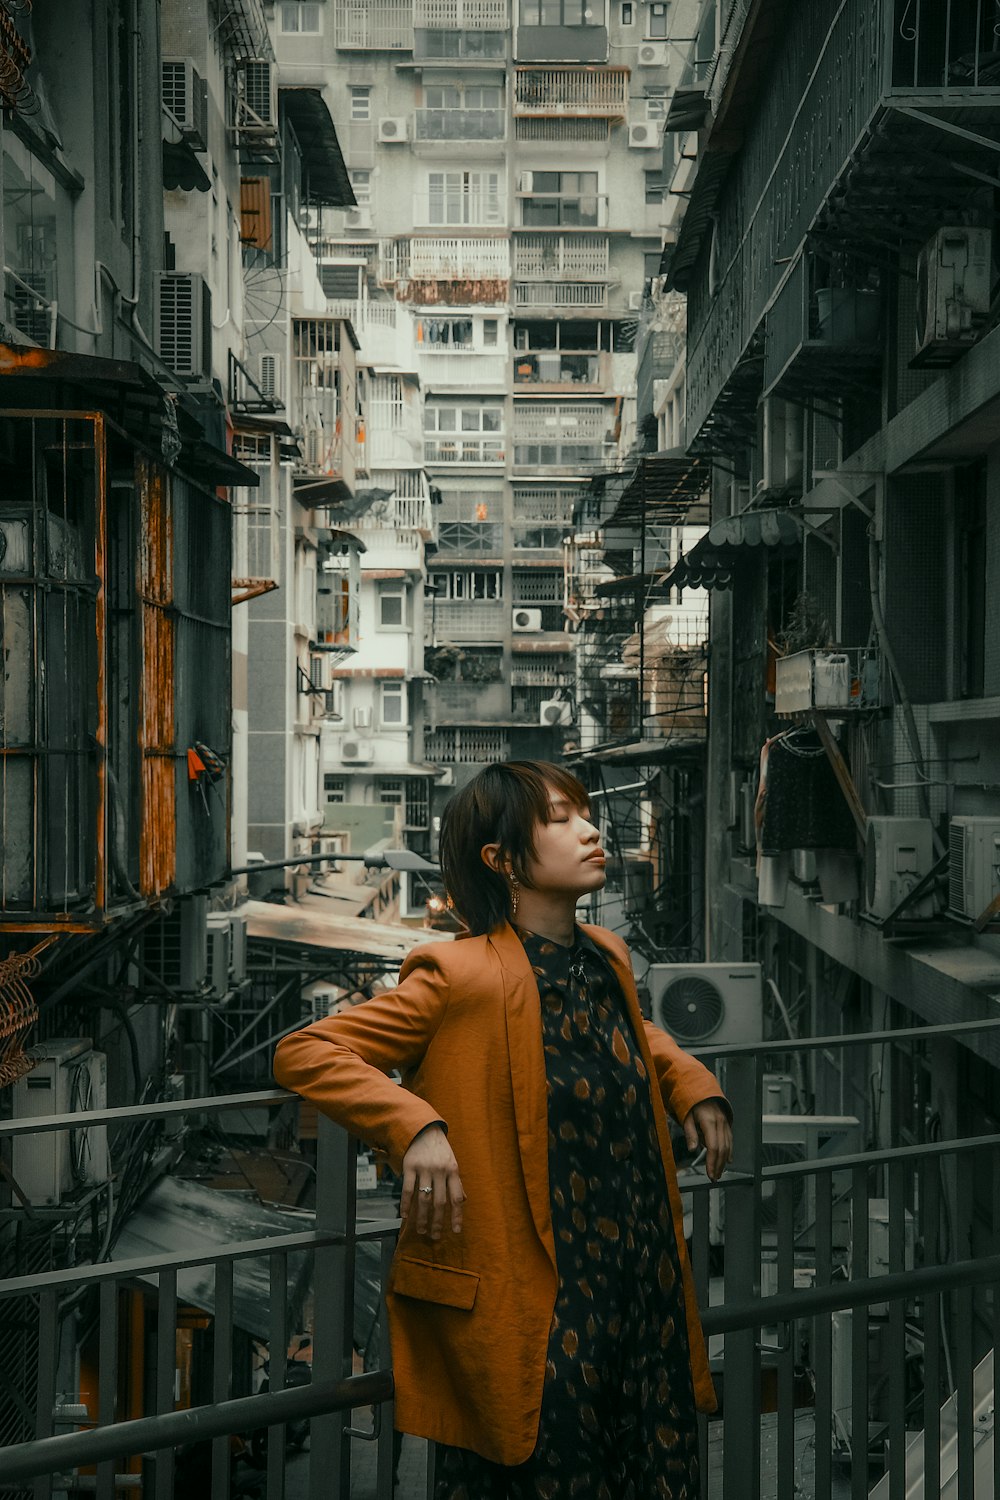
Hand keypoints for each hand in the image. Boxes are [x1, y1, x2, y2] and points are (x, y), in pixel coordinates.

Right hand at [400, 1125, 465, 1239]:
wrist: (424, 1129)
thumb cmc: (440, 1149)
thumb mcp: (452, 1163)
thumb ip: (456, 1182)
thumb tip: (462, 1201)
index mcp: (453, 1171)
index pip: (456, 1197)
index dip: (457, 1216)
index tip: (456, 1231)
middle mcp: (440, 1170)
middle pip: (439, 1202)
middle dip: (437, 1222)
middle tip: (435, 1236)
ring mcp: (425, 1168)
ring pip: (423, 1198)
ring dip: (422, 1217)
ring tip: (421, 1230)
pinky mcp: (410, 1166)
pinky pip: (408, 1189)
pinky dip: (406, 1204)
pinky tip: (405, 1216)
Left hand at [683, 1099, 732, 1182]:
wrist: (703, 1090)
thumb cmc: (692, 1104)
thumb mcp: (686, 1116)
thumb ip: (690, 1133)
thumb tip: (692, 1149)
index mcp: (709, 1121)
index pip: (713, 1147)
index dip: (712, 1162)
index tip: (710, 1173)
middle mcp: (720, 1123)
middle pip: (722, 1149)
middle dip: (719, 1165)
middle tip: (714, 1177)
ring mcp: (725, 1123)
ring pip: (728, 1146)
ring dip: (724, 1161)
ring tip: (719, 1172)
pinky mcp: (727, 1124)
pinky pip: (730, 1140)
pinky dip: (729, 1152)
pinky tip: (728, 1161)